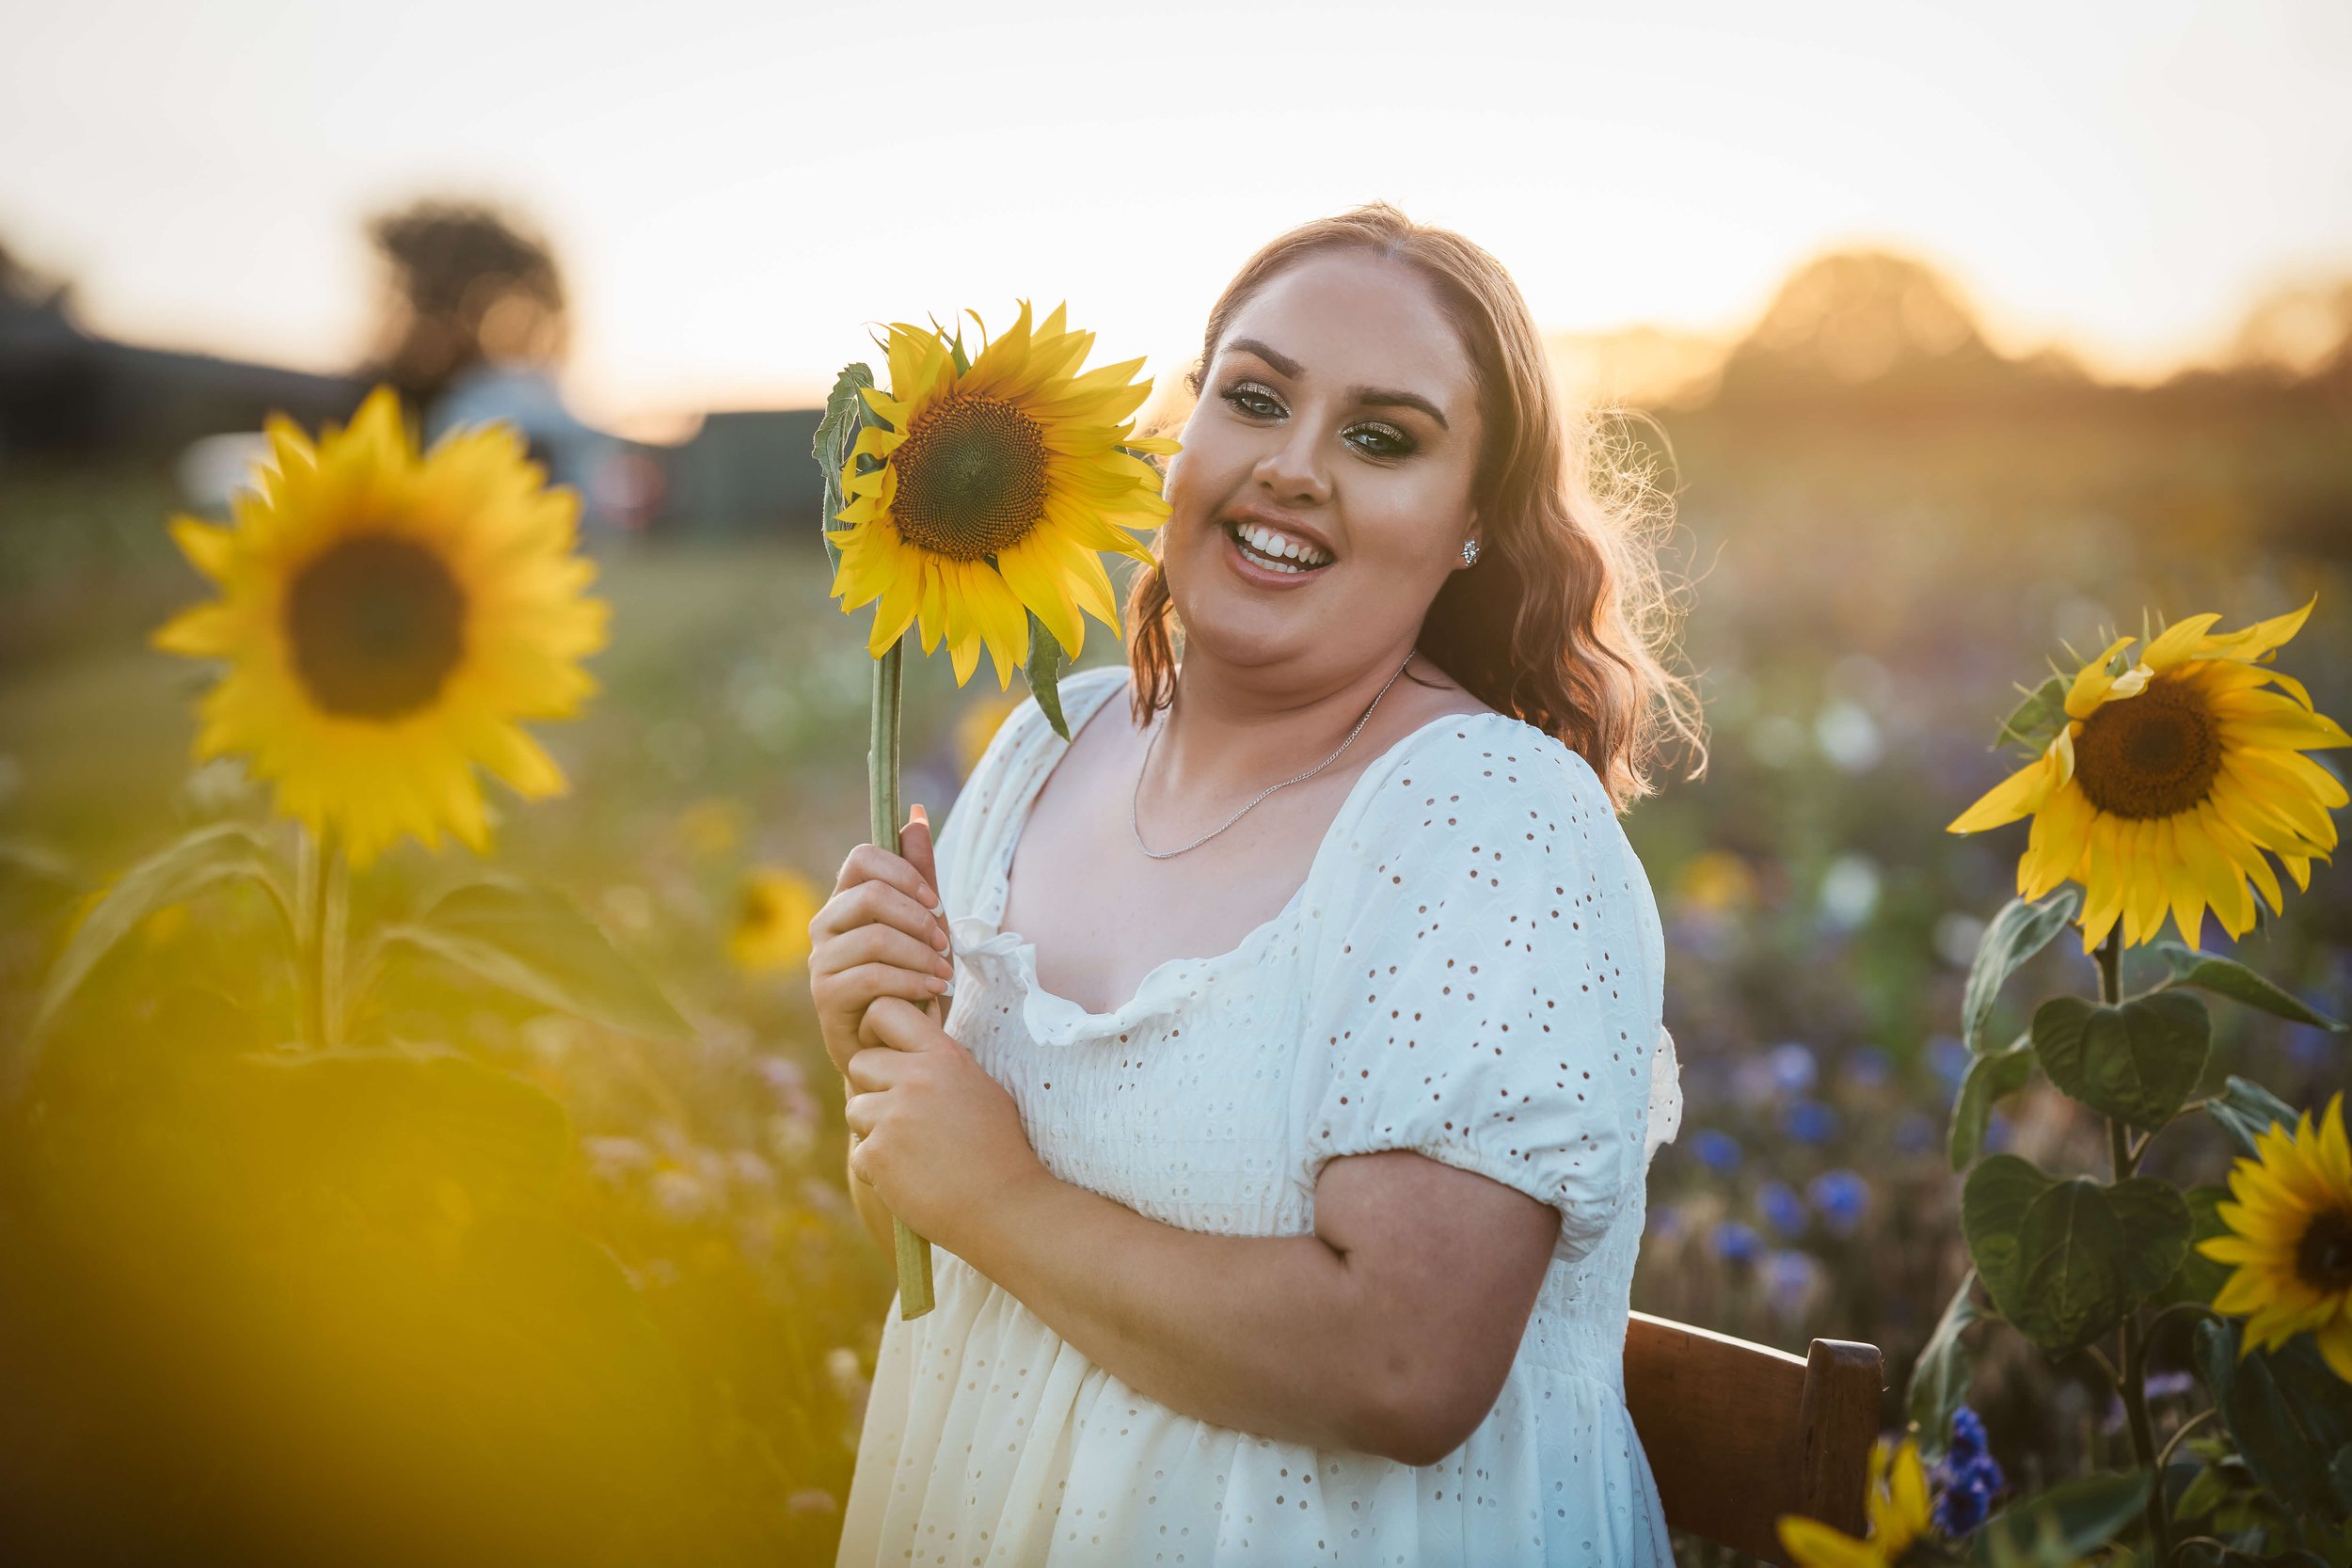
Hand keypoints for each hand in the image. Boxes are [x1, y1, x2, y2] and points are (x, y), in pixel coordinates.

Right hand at [808, 811, 953, 1080]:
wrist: (900, 1046)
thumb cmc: (911, 980)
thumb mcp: (924, 924)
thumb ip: (919, 874)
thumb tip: (915, 815)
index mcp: (847, 898)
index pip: (863, 857)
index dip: (904, 871)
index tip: (936, 900)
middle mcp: (825, 924)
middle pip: (871, 895)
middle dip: (919, 918)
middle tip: (946, 944)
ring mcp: (821, 960)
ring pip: (876, 938)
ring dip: (922, 956)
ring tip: (945, 975)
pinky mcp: (826, 996)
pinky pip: (873, 976)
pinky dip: (912, 983)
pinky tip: (933, 993)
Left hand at [843, 996, 1048, 1260]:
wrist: (1005, 1207)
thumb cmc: (998, 1148)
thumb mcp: (978, 1088)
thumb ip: (939, 1063)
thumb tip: (907, 1040)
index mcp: (944, 1055)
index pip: (884, 1011)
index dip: (877, 1031)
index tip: (887, 1052)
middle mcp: (915, 1078)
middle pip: (860, 1064)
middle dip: (874, 1089)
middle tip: (907, 1118)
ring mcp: (894, 1116)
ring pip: (856, 1109)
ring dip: (875, 1131)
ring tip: (916, 1152)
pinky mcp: (877, 1155)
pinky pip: (859, 1153)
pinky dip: (878, 1170)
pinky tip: (913, 1178)